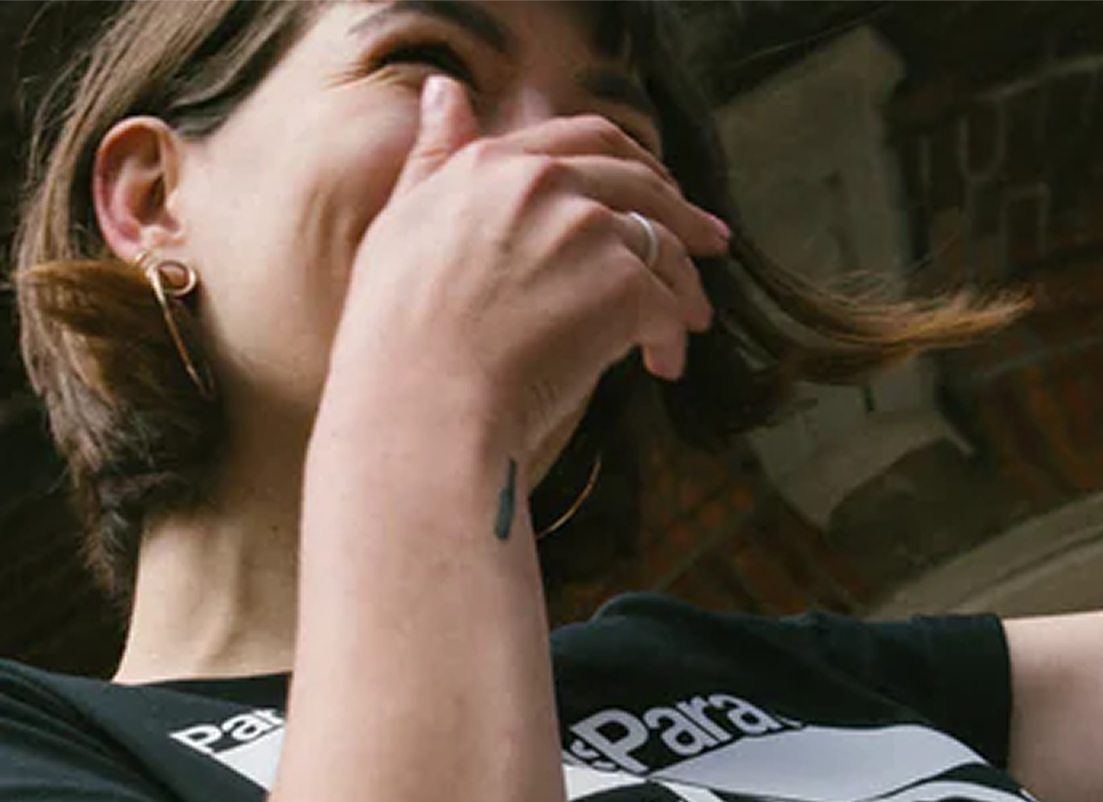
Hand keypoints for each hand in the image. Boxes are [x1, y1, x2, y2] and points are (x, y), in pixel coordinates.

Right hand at [331, 75, 730, 467]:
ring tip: (691, 320)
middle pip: (638, 183)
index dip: (628, 162)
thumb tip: (444, 91)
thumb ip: (435, 157)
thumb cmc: (396, 338)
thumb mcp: (401, 226)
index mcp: (491, 165)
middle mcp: (544, 183)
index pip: (582, 139)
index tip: (654, 186)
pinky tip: (663, 365)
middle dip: (681, 213)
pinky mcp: (622, 286)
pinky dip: (672, 337)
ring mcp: (588, 230)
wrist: (420, 408)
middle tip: (706, 241)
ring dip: (683, 284)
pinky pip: (668, 305)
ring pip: (662, 245)